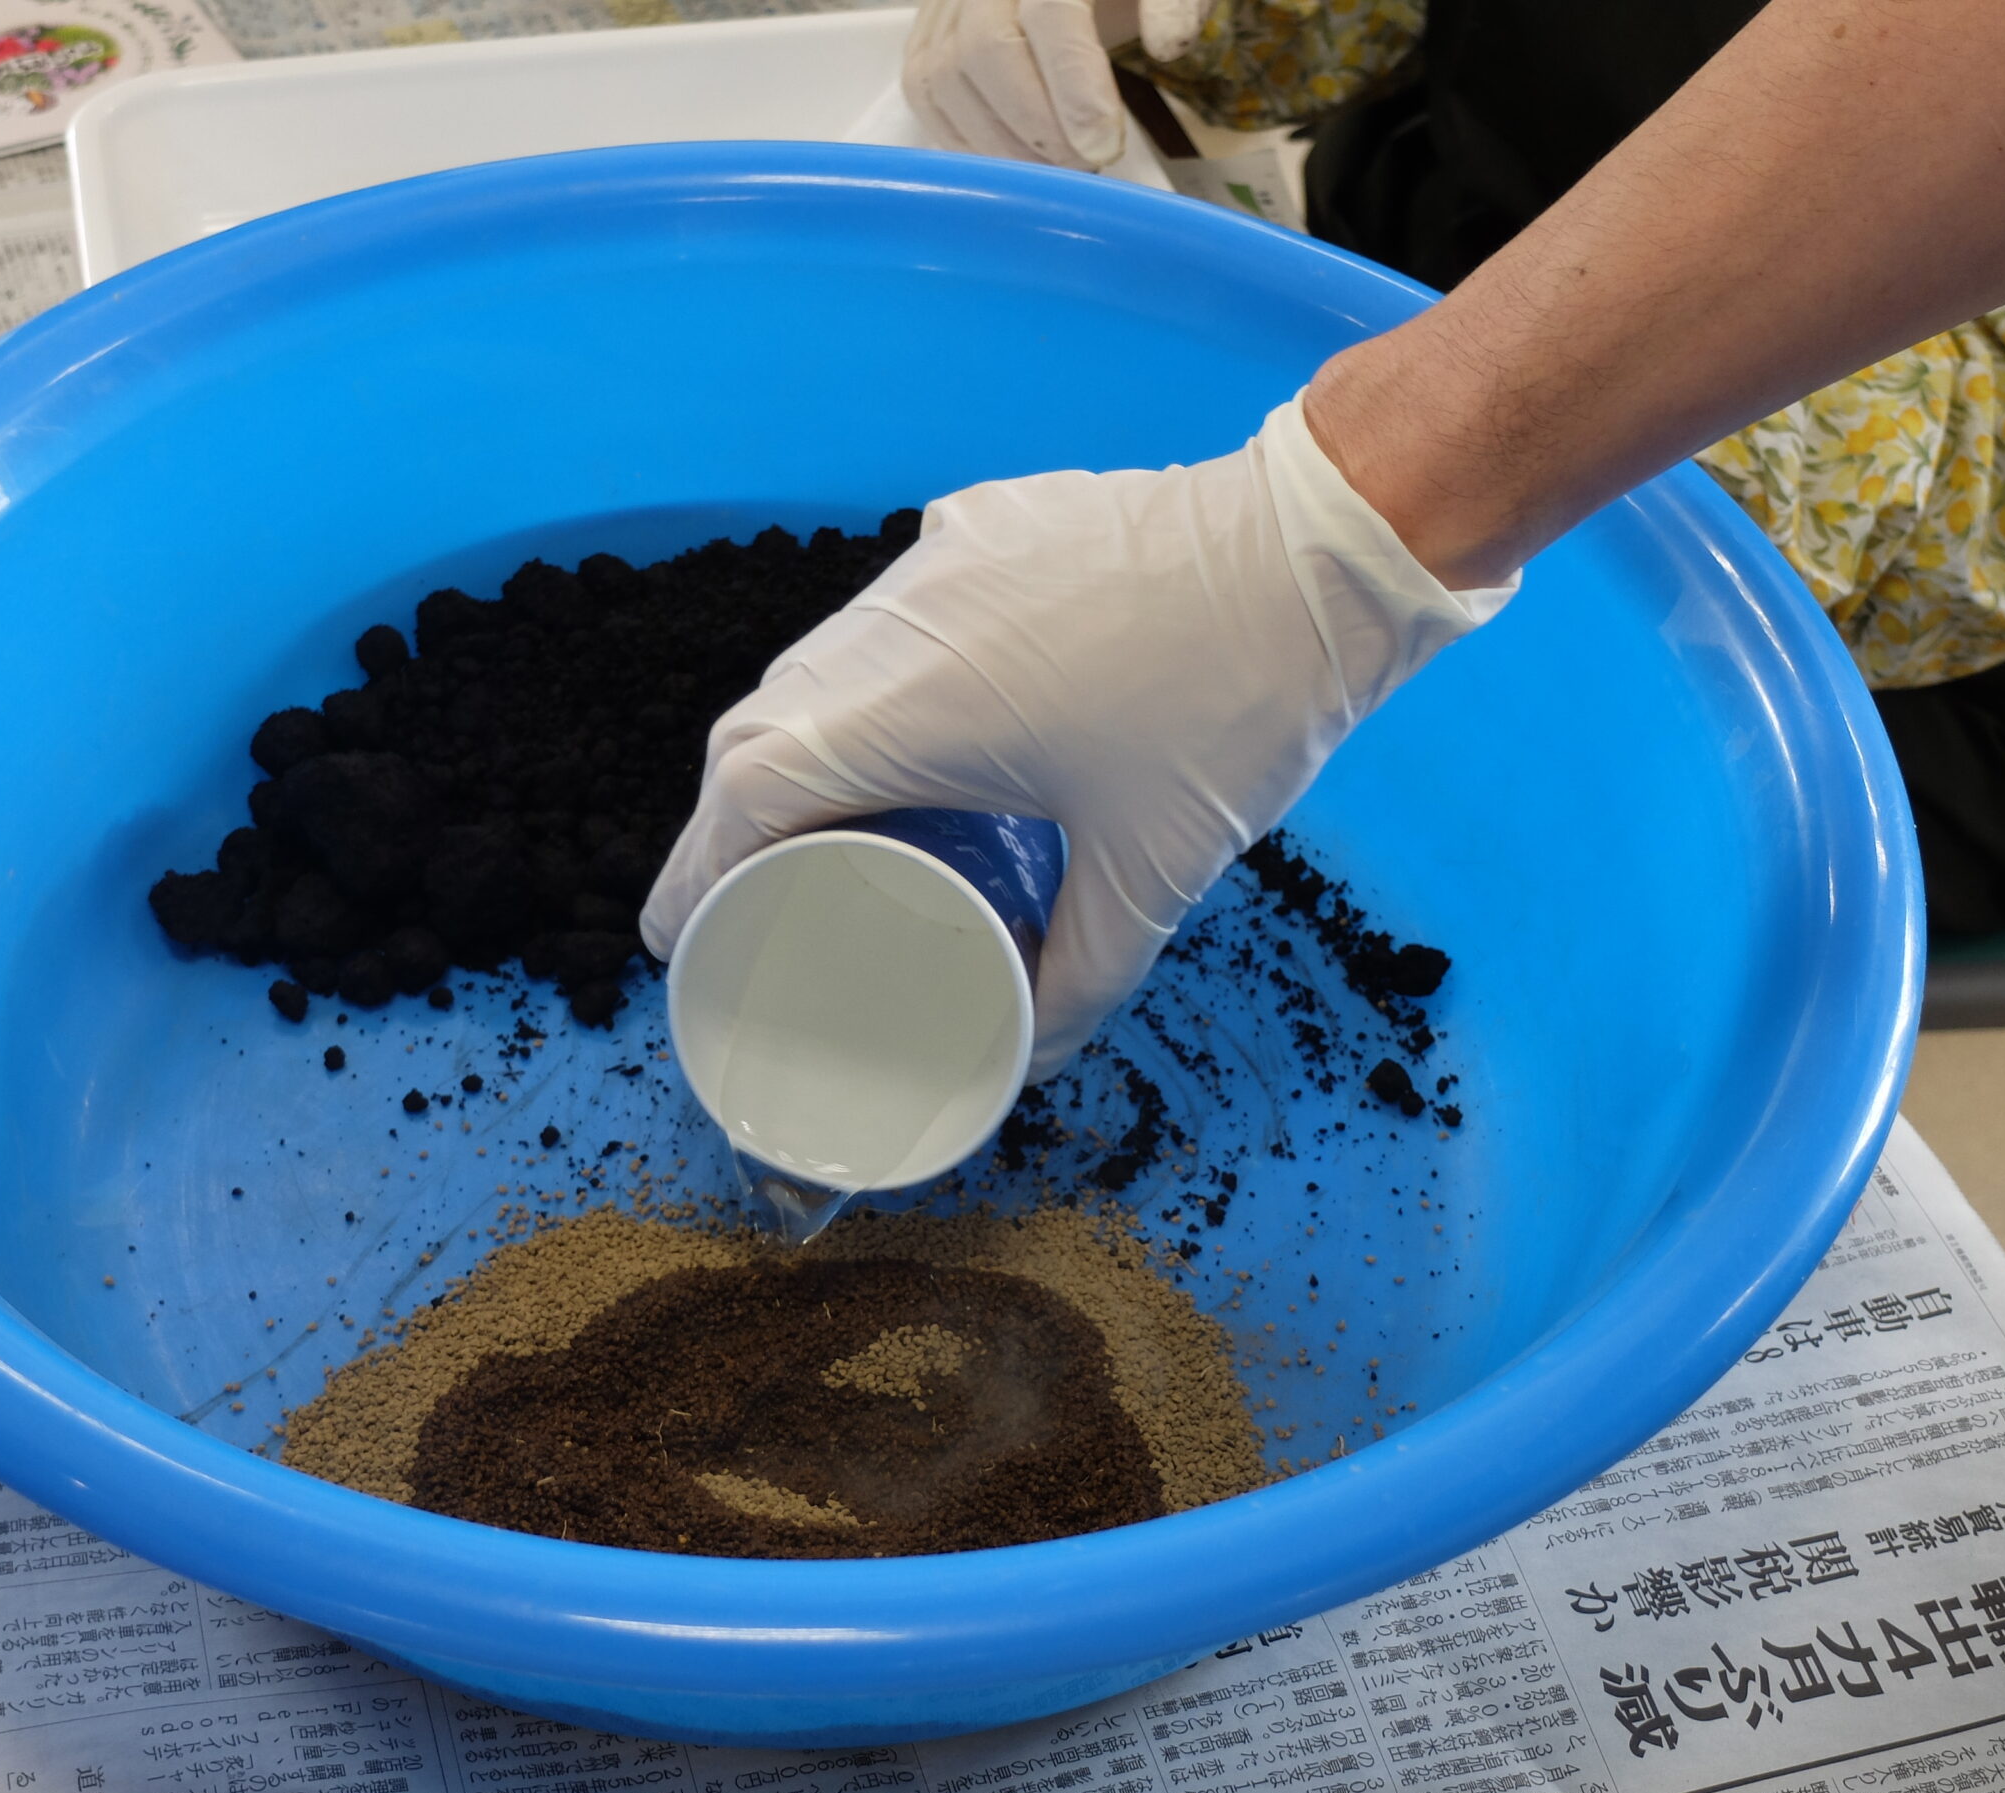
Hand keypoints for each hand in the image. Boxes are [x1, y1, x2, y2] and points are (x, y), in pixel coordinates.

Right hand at [641, 395, 1514, 1079]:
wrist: (1325, 544)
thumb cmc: (1240, 703)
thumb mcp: (1158, 872)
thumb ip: (1086, 980)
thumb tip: (1031, 1056)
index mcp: (915, 704)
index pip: (748, 790)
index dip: (696, 873)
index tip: (679, 938)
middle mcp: (900, 620)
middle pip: (764, 727)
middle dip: (736, 822)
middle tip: (746, 900)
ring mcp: (938, 559)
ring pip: (820, 663)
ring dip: (802, 746)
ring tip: (822, 825)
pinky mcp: (985, 524)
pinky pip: (889, 613)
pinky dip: (871, 683)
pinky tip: (917, 729)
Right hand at [901, 0, 1207, 170]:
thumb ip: (1174, 4)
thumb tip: (1168, 45)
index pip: (1049, 14)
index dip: (1074, 87)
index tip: (1103, 145)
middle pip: (985, 50)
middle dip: (1037, 127)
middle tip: (1082, 164)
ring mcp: (943, 4)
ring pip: (946, 77)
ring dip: (1002, 144)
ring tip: (1053, 168)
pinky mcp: (923, 35)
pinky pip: (926, 94)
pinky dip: (967, 140)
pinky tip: (1013, 160)